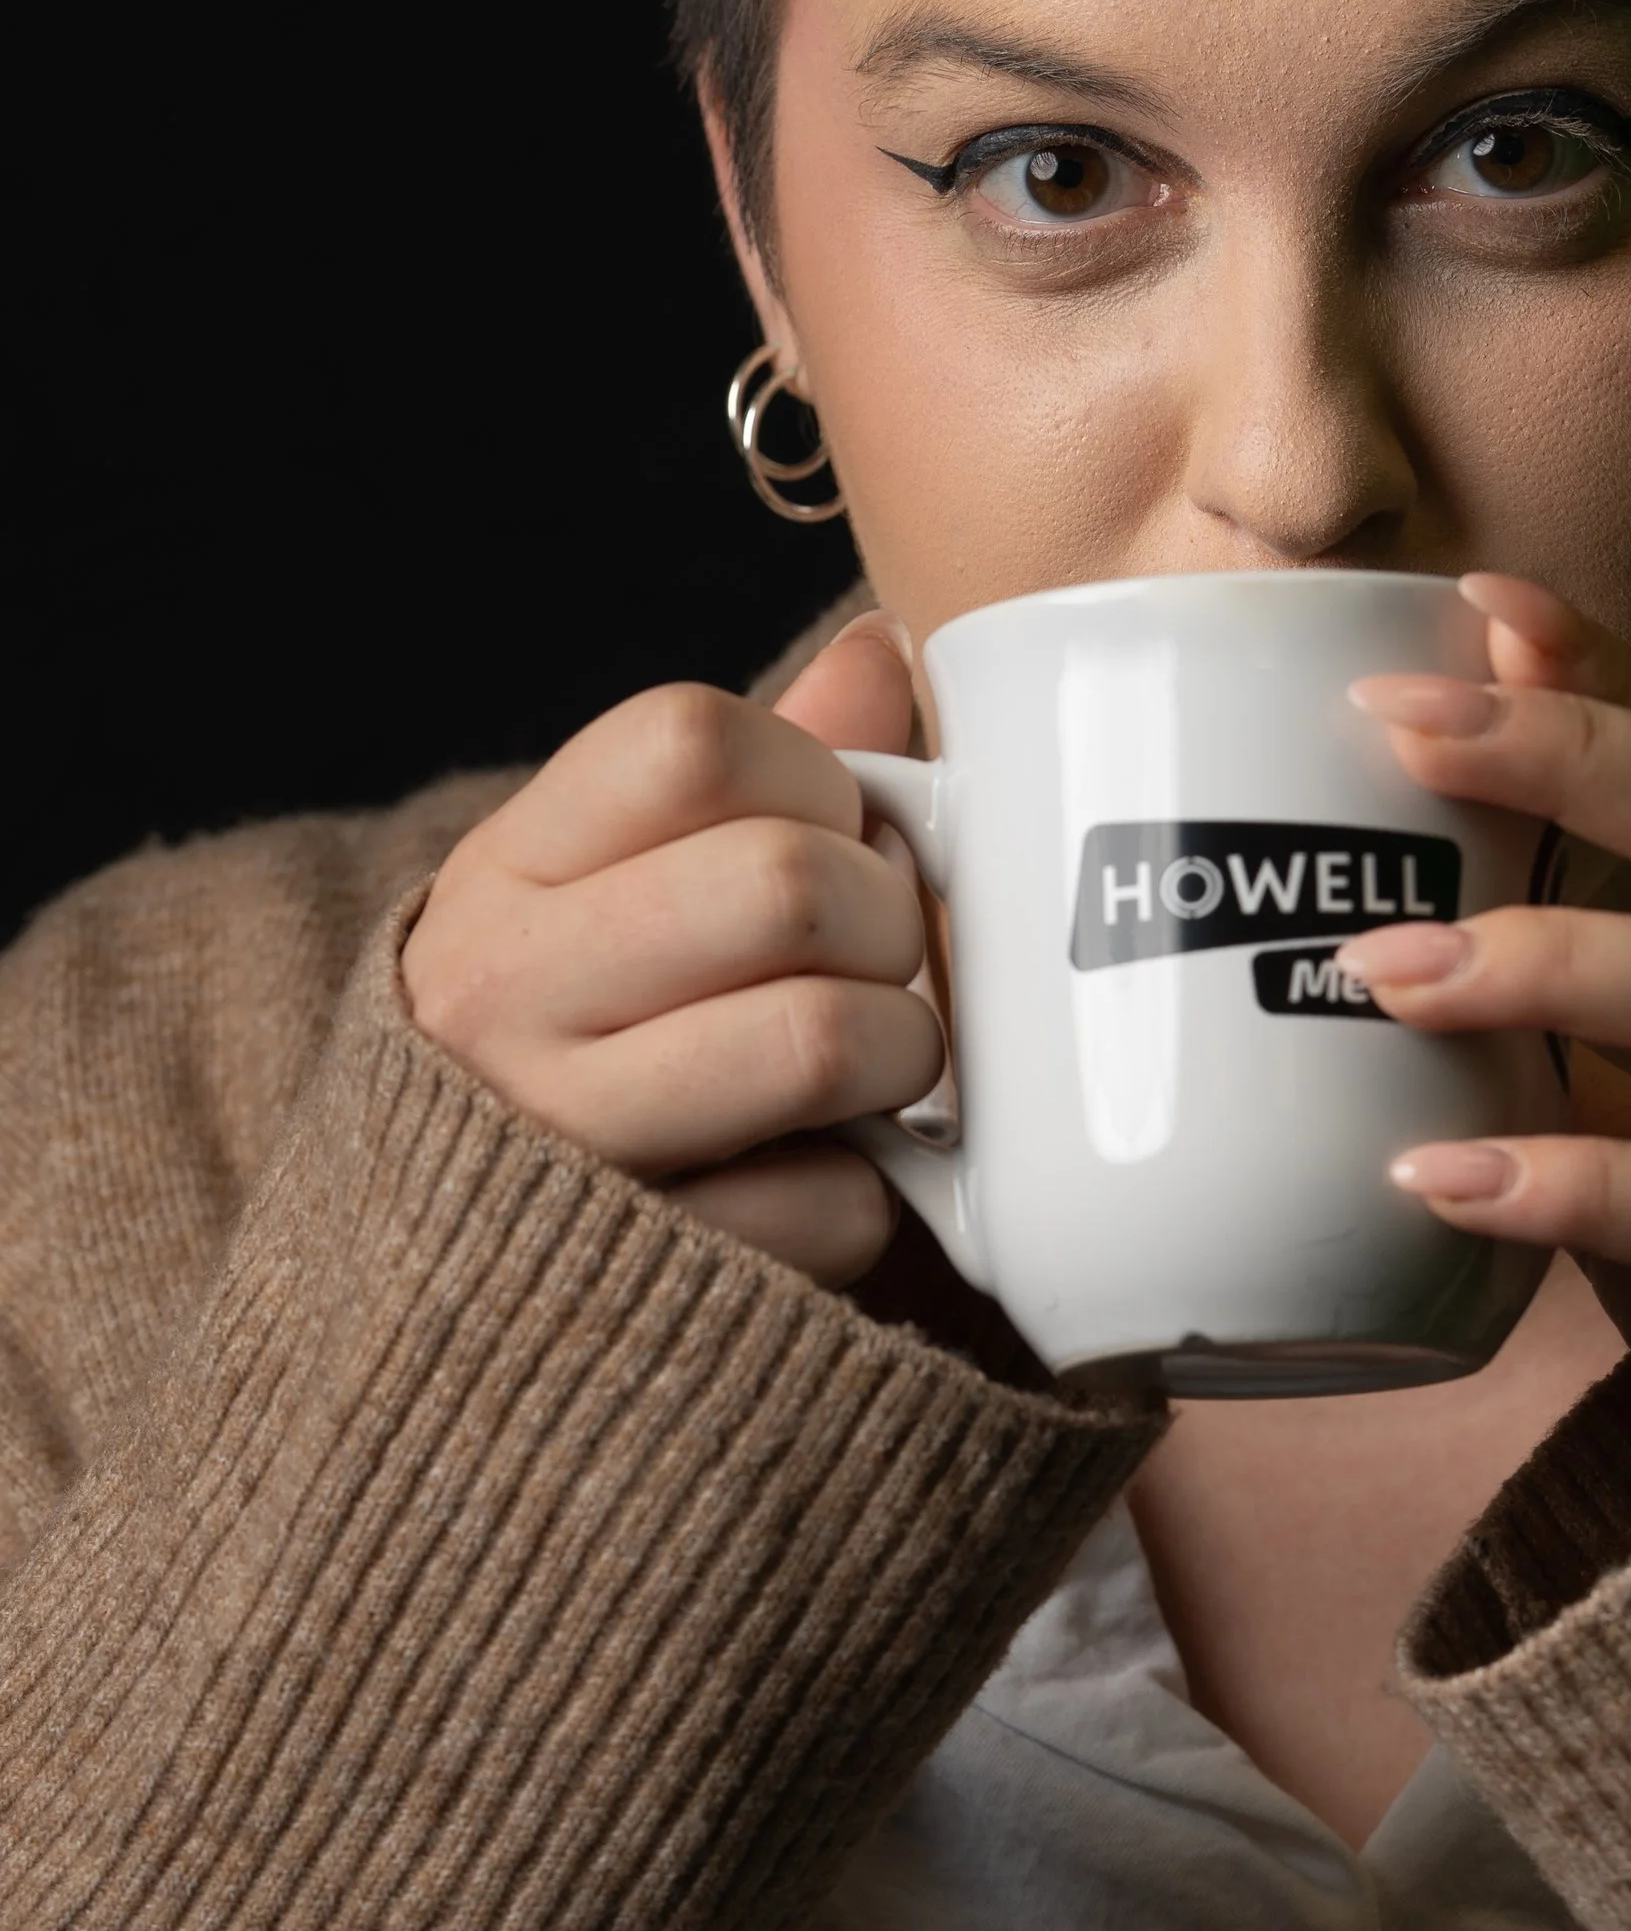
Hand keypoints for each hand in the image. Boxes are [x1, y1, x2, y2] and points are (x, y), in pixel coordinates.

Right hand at [402, 620, 931, 1284]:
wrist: (428, 1284)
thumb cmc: (572, 1034)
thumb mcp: (609, 883)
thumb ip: (754, 768)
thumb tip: (884, 646)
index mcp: (508, 871)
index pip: (691, 742)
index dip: (816, 777)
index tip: (832, 832)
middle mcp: (505, 996)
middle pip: (785, 886)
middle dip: (890, 917)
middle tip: (884, 956)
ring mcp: (562, 1142)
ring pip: (823, 1039)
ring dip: (902, 1050)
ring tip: (875, 1063)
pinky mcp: (643, 1276)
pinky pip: (835, 1206)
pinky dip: (871, 1195)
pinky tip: (818, 1175)